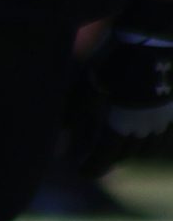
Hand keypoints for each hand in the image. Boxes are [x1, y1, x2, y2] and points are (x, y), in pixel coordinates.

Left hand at [67, 20, 172, 176]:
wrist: (157, 49)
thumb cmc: (118, 68)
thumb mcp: (89, 90)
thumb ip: (72, 117)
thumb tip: (57, 146)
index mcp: (119, 128)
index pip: (104, 160)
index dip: (92, 169)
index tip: (81, 171)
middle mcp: (142, 131)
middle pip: (125, 157)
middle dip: (110, 160)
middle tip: (99, 158)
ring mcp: (163, 124)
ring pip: (148, 150)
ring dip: (133, 154)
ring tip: (121, 150)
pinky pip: (166, 138)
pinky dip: (154, 143)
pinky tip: (147, 138)